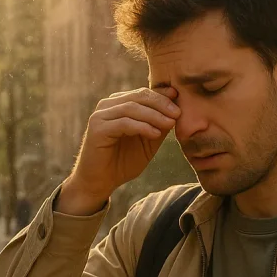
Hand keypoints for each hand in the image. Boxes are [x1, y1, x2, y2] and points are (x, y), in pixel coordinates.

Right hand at [57, 87, 179, 215]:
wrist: (100, 182)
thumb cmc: (123, 162)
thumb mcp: (147, 141)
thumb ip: (158, 124)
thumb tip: (176, 108)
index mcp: (118, 105)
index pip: (143, 93)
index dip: (162, 94)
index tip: (179, 99)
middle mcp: (107, 106)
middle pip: (138, 96)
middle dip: (161, 103)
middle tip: (177, 113)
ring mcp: (100, 116)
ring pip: (132, 107)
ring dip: (154, 115)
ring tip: (170, 124)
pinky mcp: (97, 129)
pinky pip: (124, 123)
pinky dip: (142, 127)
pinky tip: (155, 134)